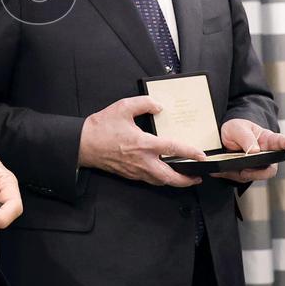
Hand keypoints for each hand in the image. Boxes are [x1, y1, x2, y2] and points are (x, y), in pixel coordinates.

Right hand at [78, 96, 206, 186]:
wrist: (82, 144)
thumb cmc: (101, 127)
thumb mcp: (122, 107)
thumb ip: (144, 103)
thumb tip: (158, 106)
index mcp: (144, 144)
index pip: (173, 150)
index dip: (190, 153)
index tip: (202, 156)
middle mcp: (143, 161)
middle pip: (171, 177)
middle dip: (187, 180)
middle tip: (197, 177)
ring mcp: (135, 170)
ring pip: (160, 182)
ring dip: (174, 181)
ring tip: (183, 177)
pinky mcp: (128, 174)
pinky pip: (149, 180)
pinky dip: (160, 179)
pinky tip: (161, 173)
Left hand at [210, 118, 284, 182]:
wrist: (224, 136)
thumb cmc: (237, 129)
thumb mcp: (237, 128)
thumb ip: (246, 138)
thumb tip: (255, 151)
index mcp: (268, 139)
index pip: (281, 141)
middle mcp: (267, 155)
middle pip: (270, 168)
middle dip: (259, 172)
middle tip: (244, 171)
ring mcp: (258, 166)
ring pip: (255, 176)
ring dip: (241, 174)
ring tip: (228, 168)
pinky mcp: (247, 173)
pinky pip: (241, 178)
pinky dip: (230, 175)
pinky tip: (220, 171)